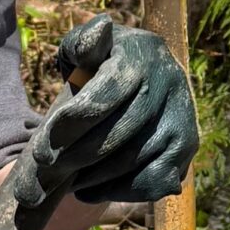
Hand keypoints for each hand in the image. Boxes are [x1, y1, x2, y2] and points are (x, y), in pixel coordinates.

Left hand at [23, 15, 198, 205]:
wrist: (146, 77)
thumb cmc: (102, 63)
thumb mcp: (86, 44)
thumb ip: (81, 43)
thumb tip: (95, 38)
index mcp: (142, 53)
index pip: (106, 93)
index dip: (73, 123)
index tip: (42, 147)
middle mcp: (171, 82)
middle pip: (119, 132)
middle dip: (76, 156)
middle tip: (46, 170)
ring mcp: (183, 117)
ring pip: (133, 160)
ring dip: (93, 177)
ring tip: (64, 180)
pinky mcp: (187, 147)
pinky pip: (152, 180)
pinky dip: (117, 191)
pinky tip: (89, 190)